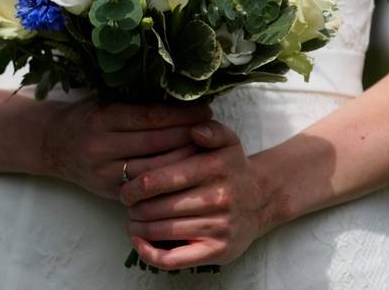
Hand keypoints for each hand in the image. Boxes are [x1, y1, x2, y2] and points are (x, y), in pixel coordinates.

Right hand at [40, 96, 211, 199]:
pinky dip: (169, 180)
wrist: (53, 145)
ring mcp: (106, 173)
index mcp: (104, 118)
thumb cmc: (87, 116)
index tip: (205, 110)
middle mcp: (103, 146)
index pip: (152, 116)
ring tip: (206, 151)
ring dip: (184, 161)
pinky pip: (147, 189)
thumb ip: (136, 100)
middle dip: (189, 136)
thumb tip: (181, 93)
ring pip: (156, 169)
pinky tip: (186, 172)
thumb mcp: (106, 100)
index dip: (182, 114)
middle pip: (157, 143)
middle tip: (213, 130)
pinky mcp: (111, 192)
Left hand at [119, 120, 270, 270]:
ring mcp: (218, 226)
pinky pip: (174, 259)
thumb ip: (211, 130)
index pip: (158, 179)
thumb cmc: (232, 168)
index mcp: (214, 168)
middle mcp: (218, 198)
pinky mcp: (217, 250)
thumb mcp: (228, 141)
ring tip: (132, 220)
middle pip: (156, 207)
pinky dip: (150, 254)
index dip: (134, 186)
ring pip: (162, 231)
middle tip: (128, 205)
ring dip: (138, 227)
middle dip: (134, 207)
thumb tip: (194, 131)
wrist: (262, 199)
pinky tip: (139, 242)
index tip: (126, 188)